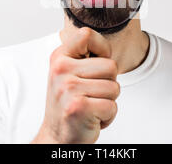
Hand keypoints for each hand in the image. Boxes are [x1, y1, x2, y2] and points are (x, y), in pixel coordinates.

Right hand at [32, 27, 119, 143]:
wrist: (57, 136)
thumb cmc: (70, 103)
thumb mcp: (70, 73)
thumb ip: (85, 57)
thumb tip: (106, 45)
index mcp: (59, 57)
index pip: (87, 35)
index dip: (102, 48)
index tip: (96, 63)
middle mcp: (60, 70)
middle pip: (111, 65)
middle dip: (108, 83)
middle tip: (90, 94)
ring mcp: (68, 88)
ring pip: (114, 87)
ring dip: (108, 101)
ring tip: (90, 106)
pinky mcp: (78, 107)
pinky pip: (112, 106)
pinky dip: (108, 116)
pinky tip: (92, 118)